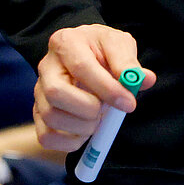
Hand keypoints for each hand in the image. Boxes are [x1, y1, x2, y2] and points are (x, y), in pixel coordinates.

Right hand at [32, 23, 153, 153]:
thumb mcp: (118, 45)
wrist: (84, 53)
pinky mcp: (38, 114)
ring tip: (98, 119)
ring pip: (51, 117)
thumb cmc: (101, 49)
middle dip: (87, 109)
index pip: (81, 67)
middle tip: (106, 112)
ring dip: (82, 127)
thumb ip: (129, 62)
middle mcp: (46, 67)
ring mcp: (39, 92)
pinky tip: (86, 130)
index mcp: (66, 43)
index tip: (128, 103)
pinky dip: (71, 142)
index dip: (107, 88)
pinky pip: (47, 137)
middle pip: (55, 93)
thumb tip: (145, 80)